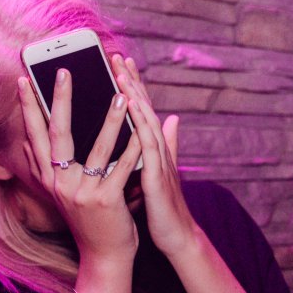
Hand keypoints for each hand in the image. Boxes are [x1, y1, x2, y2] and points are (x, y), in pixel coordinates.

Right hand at [17, 70, 141, 262]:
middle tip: (64, 70)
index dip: (29, 108)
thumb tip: (33, 138)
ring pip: (96, 148)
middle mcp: (59, 183)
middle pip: (58, 135)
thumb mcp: (66, 191)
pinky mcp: (105, 202)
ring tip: (120, 94)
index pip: (34, 135)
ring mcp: (81, 193)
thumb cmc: (90, 217)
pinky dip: (132, 149)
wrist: (104, 255)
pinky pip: (121, 169)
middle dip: (60, 100)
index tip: (23, 80)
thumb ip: (52, 165)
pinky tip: (141, 132)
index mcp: (49, 178)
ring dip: (110, 119)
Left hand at [111, 55, 201, 257]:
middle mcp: (158, 150)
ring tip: (120, 72)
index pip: (140, 113)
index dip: (131, 87)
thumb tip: (170, 121)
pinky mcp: (158, 176)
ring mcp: (160, 161)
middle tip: (116, 56)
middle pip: (143, 110)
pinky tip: (132, 108)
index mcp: (152, 151)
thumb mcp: (154, 173)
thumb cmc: (162, 208)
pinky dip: (141, 124)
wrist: (176, 237)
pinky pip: (148, 145)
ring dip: (134, 96)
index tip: (119, 63)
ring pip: (146, 122)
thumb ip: (160, 147)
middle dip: (130, 82)